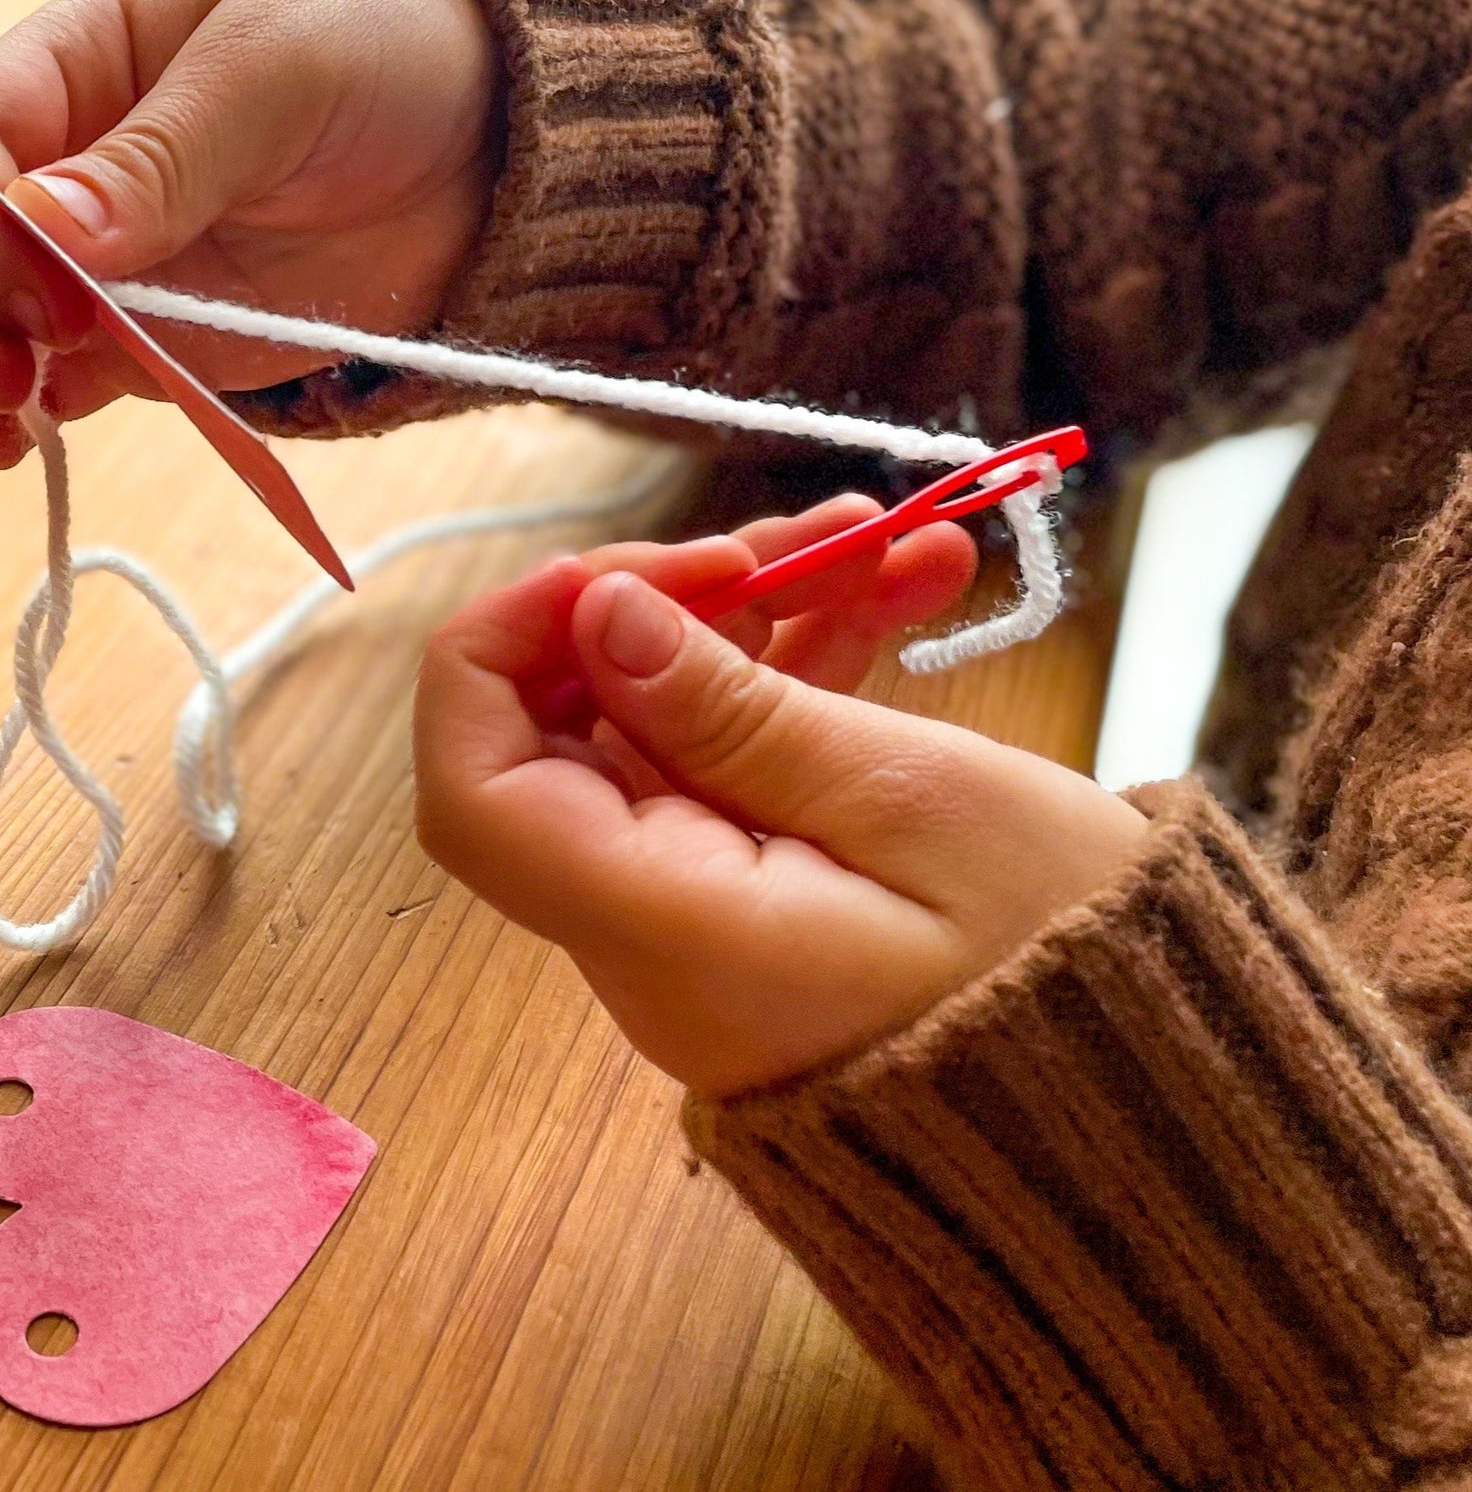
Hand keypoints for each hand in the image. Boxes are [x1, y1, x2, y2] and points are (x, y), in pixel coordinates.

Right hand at [0, 0, 497, 518]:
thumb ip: (166, 152)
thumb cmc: (378, 56)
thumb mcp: (278, 69)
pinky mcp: (139, 350)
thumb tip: (42, 233)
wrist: (489, 147)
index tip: (33, 290)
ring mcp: (89, 272)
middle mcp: (53, 172)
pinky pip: (43, 393)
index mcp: (69, 64)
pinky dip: (0, 431)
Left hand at [414, 501, 1145, 1097]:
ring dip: (766, 617)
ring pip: (675, 723)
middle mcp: (651, 924)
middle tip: (800, 534)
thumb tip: (600, 618)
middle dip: (673, 601)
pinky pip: (745, 759)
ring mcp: (701, 908)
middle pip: (580, 727)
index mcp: (664, 924)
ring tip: (896, 534)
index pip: (478, 791)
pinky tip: (911, 589)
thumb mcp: (918, 808)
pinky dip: (809, 673)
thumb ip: (740, 713)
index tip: (613, 572)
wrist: (1163, 1106)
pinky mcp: (759, 890)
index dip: (505, 652)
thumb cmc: (1068, 969)